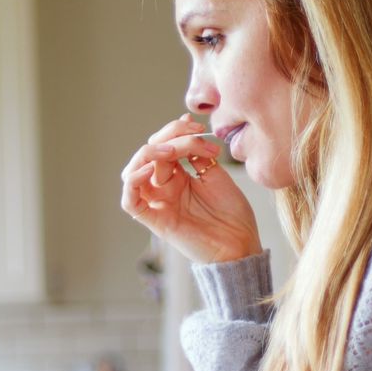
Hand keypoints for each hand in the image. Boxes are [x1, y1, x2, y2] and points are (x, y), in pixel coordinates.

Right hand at [121, 113, 261, 263]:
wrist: (240, 243)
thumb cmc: (232, 213)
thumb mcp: (216, 175)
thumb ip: (197, 155)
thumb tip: (189, 128)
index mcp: (178, 176)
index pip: (165, 145)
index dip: (177, 131)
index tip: (199, 126)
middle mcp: (164, 187)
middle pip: (149, 153)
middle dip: (169, 137)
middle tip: (194, 134)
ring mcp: (158, 203)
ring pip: (132, 172)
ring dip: (148, 154)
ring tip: (172, 149)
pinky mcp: (155, 220)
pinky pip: (131, 201)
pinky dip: (134, 182)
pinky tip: (151, 169)